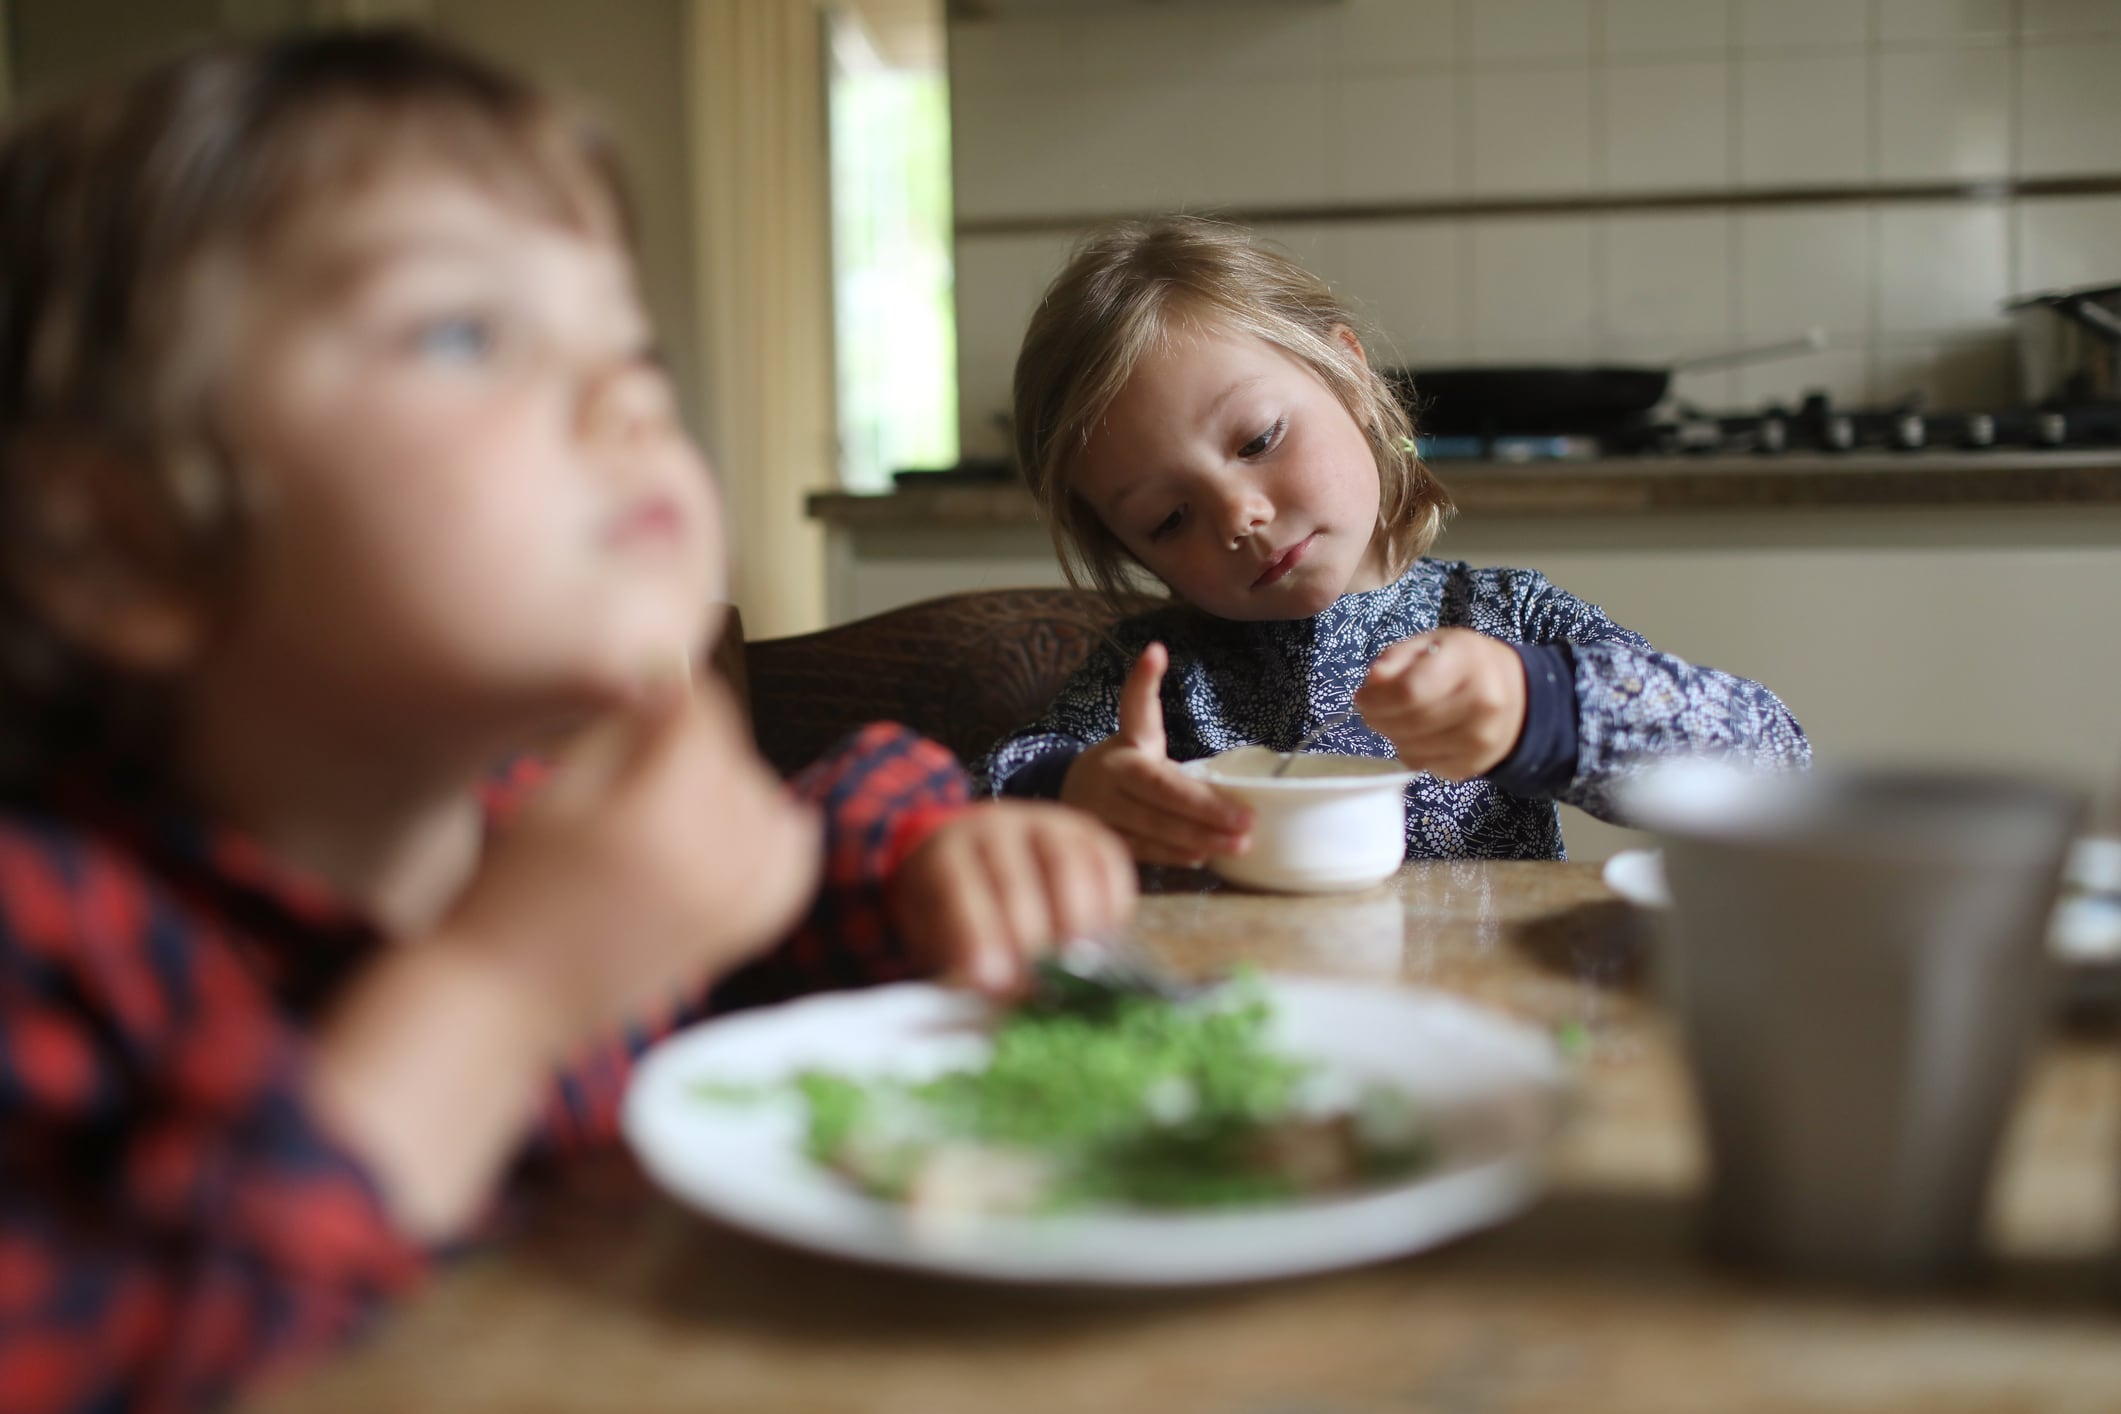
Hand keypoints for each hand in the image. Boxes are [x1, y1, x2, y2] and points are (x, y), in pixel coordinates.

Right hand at [442, 673, 821, 1055]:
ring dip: (735, 785)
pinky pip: (792, 870)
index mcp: (655, 820)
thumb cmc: (510, 889)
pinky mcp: (737, 936)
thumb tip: (673, 688)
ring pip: (768, 807)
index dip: (681, 694)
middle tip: (652, 742)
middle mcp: (709, 863)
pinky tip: (757, 820)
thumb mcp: (553, 795)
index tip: (658, 686)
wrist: (506, 997)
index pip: (704, 721)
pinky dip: (782, 837)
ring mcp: (731, 905)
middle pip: (736, 762)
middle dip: (701, 742)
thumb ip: (620, 734)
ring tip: (682, 789)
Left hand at [889, 802, 1135, 995]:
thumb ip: (959, 962)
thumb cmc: (952, 907)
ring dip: (1078, 914)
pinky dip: (1113, 897)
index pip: (959, 888)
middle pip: (1014, 875)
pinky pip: (1107, 857)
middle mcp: (994, 827)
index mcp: (945, 852)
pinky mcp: (1085, 832)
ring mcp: (1043, 823)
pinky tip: (1111, 936)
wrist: (974, 858)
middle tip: (1042, 980)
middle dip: (1029, 932)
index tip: (994, 982)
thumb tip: (996, 1002)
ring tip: (1085, 962)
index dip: (978, 936)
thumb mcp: (936, 933)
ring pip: (1065, 860)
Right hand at [1059, 641, 1252, 866]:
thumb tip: (1156, 651)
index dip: (1143, 682)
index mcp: (1125, 745)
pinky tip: (1201, 857)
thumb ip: (1149, 708)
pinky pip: (1144, 850)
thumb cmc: (1124, 766)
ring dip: (1197, 837)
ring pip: (1153, 827)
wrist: (1069, 798)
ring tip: (1236, 845)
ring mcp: (1103, 811)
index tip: (1154, 652)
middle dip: (1205, 808)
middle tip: (1247, 821)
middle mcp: (1110, 775)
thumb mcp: (1138, 736)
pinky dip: (1173, 854)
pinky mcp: (1106, 842)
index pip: (1136, 711)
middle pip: (1160, 791)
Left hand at [1353, 629, 1527, 780]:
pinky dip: (1411, 751)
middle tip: (1372, 709)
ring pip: (1411, 750)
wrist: (1519, 697)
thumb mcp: (1433, 643)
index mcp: (1468, 662)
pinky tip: (1421, 734)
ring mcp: (1481, 739)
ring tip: (1398, 718)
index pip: (1409, 691)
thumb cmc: (1466, 664)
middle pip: (1408, 723)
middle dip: (1378, 718)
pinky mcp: (1474, 765)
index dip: (1376, 699)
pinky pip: (1423, 765)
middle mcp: (1481, 703)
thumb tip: (1372, 682)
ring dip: (1392, 735)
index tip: (1362, 697)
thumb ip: (1396, 658)